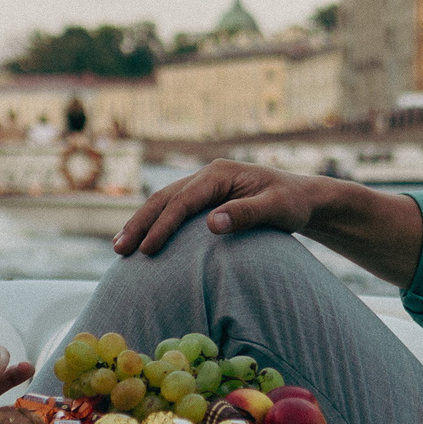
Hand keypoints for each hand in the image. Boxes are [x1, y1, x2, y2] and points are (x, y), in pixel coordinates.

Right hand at [114, 159, 322, 256]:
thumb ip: (247, 214)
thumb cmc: (292, 203)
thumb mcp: (277, 209)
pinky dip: (154, 223)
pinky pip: (173, 209)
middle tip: (120, 249)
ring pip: (163, 202)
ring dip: (141, 223)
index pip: (183, 200)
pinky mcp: (204, 197)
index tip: (147, 249)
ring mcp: (204, 185)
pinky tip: (142, 241)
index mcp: (220, 174)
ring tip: (120, 247)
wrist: (302, 197)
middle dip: (140, 223)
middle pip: (164, 198)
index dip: (163, 225)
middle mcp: (207, 175)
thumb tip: (212, 223)